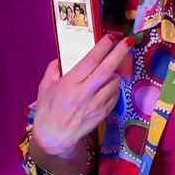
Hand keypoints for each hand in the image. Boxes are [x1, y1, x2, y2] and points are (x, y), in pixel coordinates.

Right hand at [32, 34, 132, 158]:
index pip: (90, 61)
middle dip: (120, 53)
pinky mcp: (105, 112)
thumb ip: (54, 69)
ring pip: (115, 82)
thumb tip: (64, 55)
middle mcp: (85, 93)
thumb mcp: (45, 87)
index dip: (103, 47)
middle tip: (130, 40)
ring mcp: (97, 104)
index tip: (111, 36)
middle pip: (108, 69)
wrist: (55, 137)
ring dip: (116, 72)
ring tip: (110, 68)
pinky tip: (107, 85)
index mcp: (69, 84)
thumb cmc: (48, 110)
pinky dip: (114, 87)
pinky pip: (115, 94)